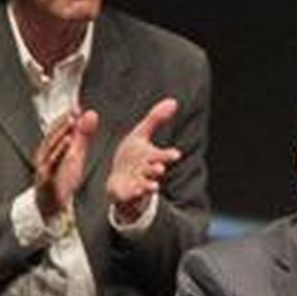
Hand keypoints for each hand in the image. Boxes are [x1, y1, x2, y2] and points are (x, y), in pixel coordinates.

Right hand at [33, 109, 97, 219]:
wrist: (50, 207)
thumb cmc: (62, 179)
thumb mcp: (75, 154)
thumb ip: (82, 136)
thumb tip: (90, 114)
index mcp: (51, 148)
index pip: (57, 130)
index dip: (66, 118)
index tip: (77, 106)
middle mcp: (44, 156)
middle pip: (52, 136)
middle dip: (63, 122)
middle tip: (74, 111)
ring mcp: (44, 167)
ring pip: (51, 148)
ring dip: (60, 134)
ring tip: (71, 122)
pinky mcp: (46, 179)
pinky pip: (52, 165)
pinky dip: (59, 153)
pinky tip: (68, 144)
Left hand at [107, 97, 181, 222]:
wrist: (120, 181)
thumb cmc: (134, 157)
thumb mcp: (141, 135)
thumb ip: (156, 119)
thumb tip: (173, 101)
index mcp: (151, 157)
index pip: (162, 155)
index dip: (168, 155)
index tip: (175, 155)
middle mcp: (147, 172)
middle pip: (153, 170)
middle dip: (156, 169)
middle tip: (160, 168)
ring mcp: (138, 184)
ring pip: (145, 184)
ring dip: (149, 185)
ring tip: (153, 186)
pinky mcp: (126, 193)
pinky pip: (130, 194)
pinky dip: (133, 193)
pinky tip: (134, 191)